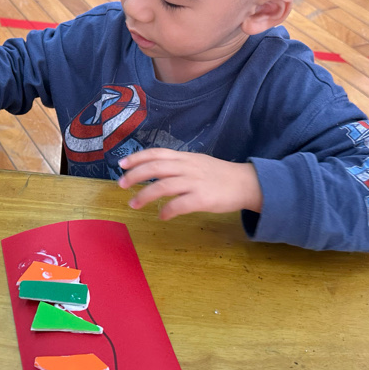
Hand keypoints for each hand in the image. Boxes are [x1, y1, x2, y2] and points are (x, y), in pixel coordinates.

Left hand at [117, 149, 262, 219]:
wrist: (247, 183)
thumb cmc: (220, 175)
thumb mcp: (197, 162)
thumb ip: (178, 165)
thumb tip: (155, 170)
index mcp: (185, 157)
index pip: (157, 153)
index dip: (138, 157)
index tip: (122, 164)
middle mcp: (188, 167)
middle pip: (156, 168)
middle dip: (135, 176)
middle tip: (121, 185)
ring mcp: (196, 182)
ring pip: (164, 186)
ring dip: (145, 195)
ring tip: (134, 204)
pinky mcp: (203, 199)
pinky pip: (180, 204)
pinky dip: (167, 210)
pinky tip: (161, 216)